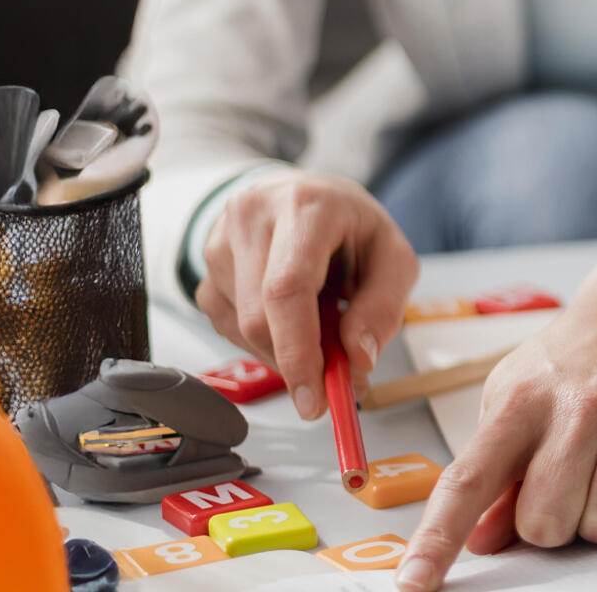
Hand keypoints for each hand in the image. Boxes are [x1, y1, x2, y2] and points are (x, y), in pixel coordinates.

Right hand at [195, 170, 418, 418]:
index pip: (287, 288)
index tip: (314, 399)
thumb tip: (357, 359)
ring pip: (244, 331)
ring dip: (286, 351)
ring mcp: (218, 245)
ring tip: (321, 323)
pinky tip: (290, 318)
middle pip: (260, 318)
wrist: (303, 197)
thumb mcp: (391, 257)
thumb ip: (383, 308)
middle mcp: (251, 218)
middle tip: (334, 384)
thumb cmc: (349, 227)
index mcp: (304, 206)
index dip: (298, 351)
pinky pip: (231, 331)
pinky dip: (266, 343)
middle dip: (297, 364)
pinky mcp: (204, 274)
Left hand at [396, 208, 596, 590]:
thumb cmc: (571, 366)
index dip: (437, 540)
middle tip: (565, 480)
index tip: (413, 585)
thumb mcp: (513, 400)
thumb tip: (479, 538)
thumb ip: (493, 471)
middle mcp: (577, 409)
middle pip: (544, 524)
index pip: (468, 482)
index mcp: (519, 403)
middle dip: (551, 520)